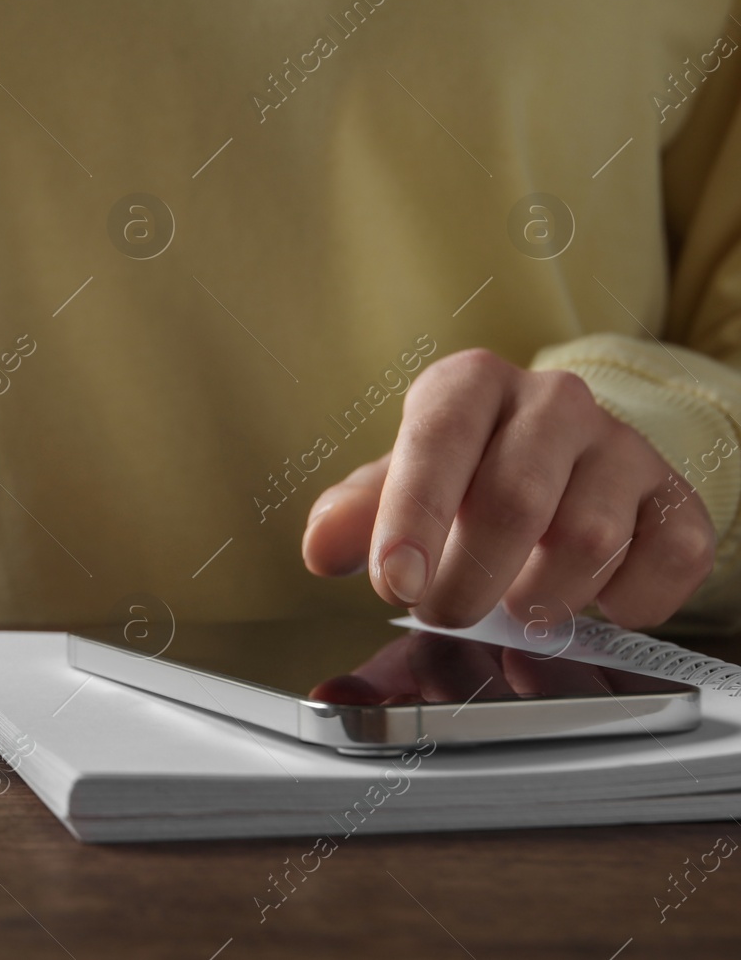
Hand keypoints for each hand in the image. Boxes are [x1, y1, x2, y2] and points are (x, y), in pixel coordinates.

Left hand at [301, 349, 713, 629]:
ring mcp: (623, 446)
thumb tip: (321, 547)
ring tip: (513, 603)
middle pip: (515, 499)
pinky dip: (625, 602)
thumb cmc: (466, 469)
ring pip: (589, 539)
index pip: (438, 440)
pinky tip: (592, 601)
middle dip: (468, 579)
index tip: (393, 583)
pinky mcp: (675, 496)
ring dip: (539, 598)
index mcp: (471, 386)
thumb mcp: (398, 479)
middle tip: (444, 611)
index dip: (413, 517)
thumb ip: (354, 513)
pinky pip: (666, 562)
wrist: (562, 455)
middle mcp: (554, 401)